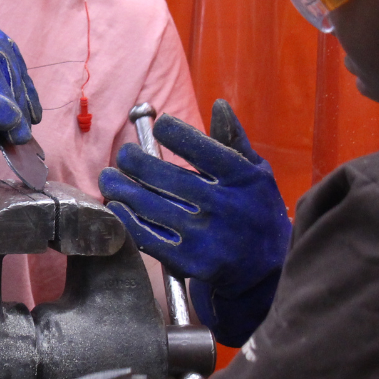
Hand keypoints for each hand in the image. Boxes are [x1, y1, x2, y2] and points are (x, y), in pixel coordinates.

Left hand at [99, 101, 291, 343]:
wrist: (268, 273)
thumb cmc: (258, 212)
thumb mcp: (257, 174)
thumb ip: (235, 140)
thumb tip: (218, 105)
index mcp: (242, 179)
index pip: (204, 149)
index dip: (176, 133)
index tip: (160, 126)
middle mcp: (225, 207)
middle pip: (170, 178)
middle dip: (137, 162)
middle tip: (123, 155)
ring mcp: (208, 237)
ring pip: (154, 207)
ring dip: (124, 190)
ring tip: (109, 178)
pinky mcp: (192, 263)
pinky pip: (151, 239)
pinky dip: (129, 221)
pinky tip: (116, 207)